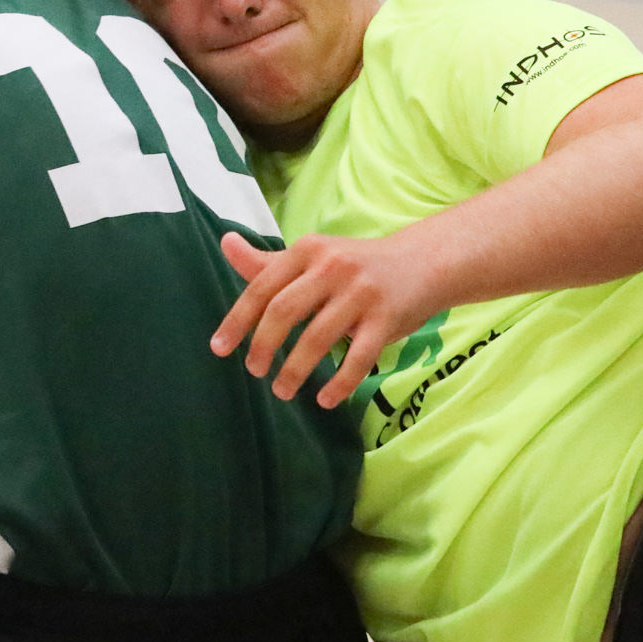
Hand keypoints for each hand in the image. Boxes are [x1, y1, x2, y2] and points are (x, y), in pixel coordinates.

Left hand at [213, 230, 445, 409]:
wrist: (422, 262)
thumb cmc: (355, 265)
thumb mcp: (312, 256)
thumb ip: (268, 261)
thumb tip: (225, 243)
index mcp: (308, 250)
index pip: (262, 287)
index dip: (237, 320)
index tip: (219, 349)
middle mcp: (332, 267)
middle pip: (284, 312)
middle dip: (262, 346)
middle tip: (253, 371)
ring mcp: (361, 293)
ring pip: (317, 339)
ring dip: (294, 371)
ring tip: (282, 391)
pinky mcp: (387, 319)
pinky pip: (358, 358)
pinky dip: (339, 383)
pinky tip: (325, 399)